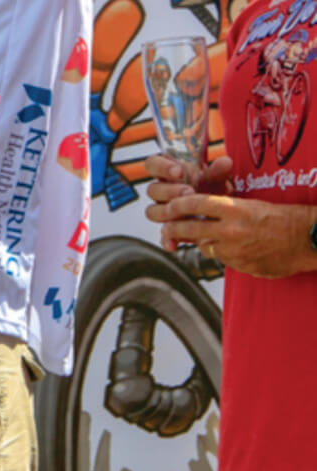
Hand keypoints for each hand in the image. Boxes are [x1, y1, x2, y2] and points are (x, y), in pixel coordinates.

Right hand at [145, 151, 231, 254]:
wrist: (218, 210)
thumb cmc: (212, 188)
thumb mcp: (216, 178)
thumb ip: (218, 171)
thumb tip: (225, 162)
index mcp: (167, 173)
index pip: (152, 164)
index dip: (161, 167)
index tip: (179, 171)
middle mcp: (161, 191)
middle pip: (152, 190)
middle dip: (170, 191)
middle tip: (190, 191)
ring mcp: (162, 210)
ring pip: (152, 211)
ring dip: (167, 213)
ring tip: (187, 214)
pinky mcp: (168, 229)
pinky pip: (161, 236)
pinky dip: (167, 240)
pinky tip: (174, 244)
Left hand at [145, 154, 316, 275]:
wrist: (306, 239)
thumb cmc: (282, 216)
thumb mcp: (252, 204)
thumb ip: (227, 206)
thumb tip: (204, 208)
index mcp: (234, 209)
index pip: (196, 204)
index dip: (178, 205)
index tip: (170, 205)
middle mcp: (231, 230)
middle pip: (191, 229)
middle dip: (175, 228)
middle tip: (167, 228)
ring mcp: (235, 251)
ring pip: (205, 246)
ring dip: (202, 242)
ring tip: (205, 236)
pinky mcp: (241, 267)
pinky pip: (222, 260)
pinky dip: (222, 254)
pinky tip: (231, 248)